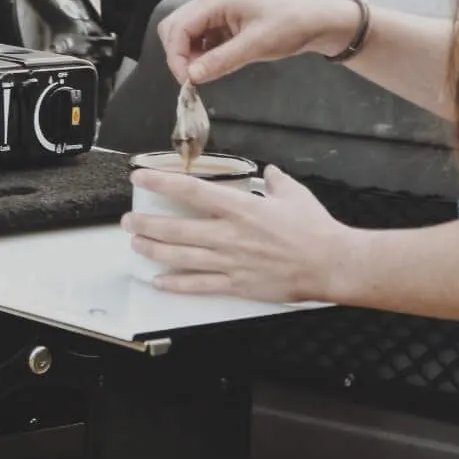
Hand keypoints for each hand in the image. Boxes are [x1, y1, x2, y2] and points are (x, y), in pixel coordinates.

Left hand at [122, 165, 352, 301]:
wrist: (331, 264)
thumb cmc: (314, 229)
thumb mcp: (294, 194)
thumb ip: (276, 181)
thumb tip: (269, 173)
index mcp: (240, 208)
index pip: (191, 192)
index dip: (161, 184)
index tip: (140, 179)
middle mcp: (229, 235)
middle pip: (176, 230)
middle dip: (147, 225)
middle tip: (127, 222)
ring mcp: (230, 262)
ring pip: (181, 258)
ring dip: (154, 251)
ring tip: (136, 246)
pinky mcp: (237, 285)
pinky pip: (200, 285)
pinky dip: (177, 284)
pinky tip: (159, 281)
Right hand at [155, 0, 360, 86]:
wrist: (317, 20)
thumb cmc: (291, 24)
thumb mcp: (256, 46)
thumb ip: (220, 61)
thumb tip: (191, 76)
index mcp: (215, 0)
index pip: (177, 28)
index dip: (176, 57)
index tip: (187, 82)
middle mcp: (210, 1)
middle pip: (174, 28)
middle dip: (178, 55)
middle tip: (193, 80)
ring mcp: (216, 11)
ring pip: (185, 34)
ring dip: (189, 56)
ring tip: (207, 72)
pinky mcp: (223, 22)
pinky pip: (200, 38)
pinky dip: (201, 54)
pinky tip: (215, 64)